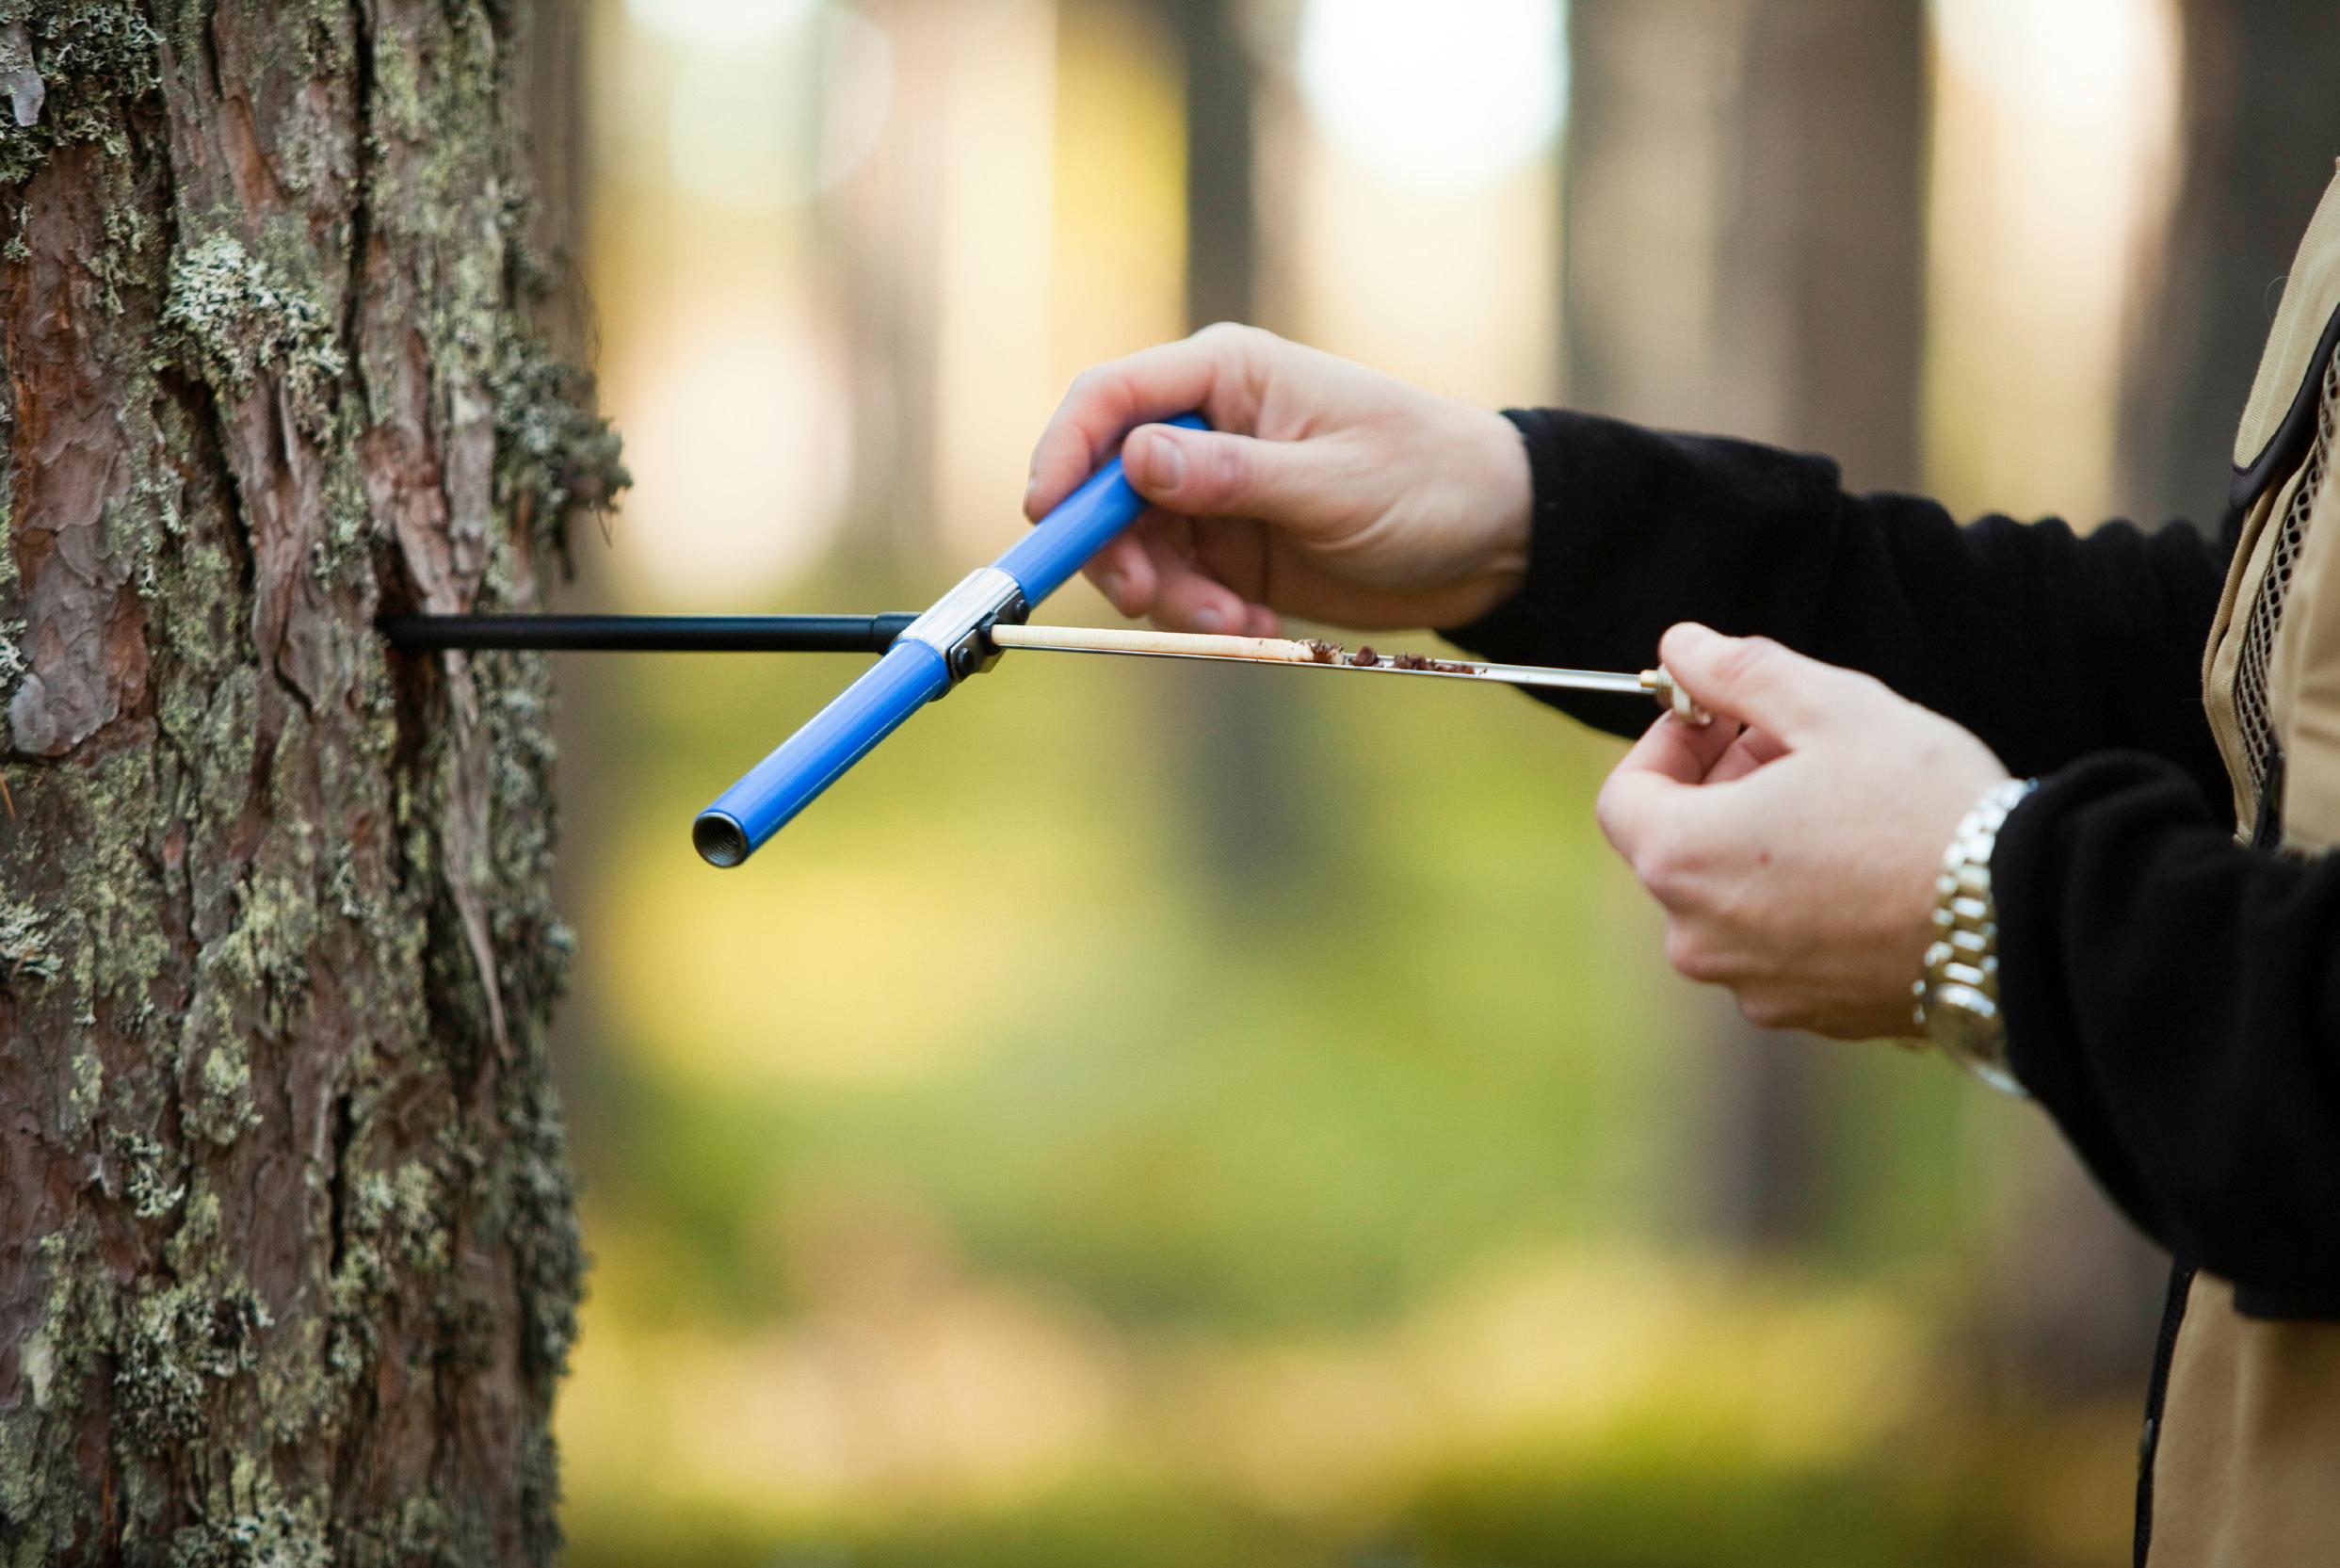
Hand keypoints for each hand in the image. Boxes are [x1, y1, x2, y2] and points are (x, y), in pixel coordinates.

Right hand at [1023, 324, 1531, 633]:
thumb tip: (1133, 460)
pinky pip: (1176, 587)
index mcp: (1226, 376)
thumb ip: (1232, 475)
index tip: (1047, 517)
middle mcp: (1205, 426)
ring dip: (1168, 596)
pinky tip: (1256, 621)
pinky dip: (1200, 613)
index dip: (1064, 453)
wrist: (1493, 539)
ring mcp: (1212, 491)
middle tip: (1149, 601)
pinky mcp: (1227, 547)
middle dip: (1116, 550)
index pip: (1110, 399)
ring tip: (1234, 620)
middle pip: (1104, 485)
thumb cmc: (1428, 480)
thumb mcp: (1332, 483)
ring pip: (1135, 548)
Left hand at [1594, 624, 2010, 1039]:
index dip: (1667, 745)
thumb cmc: (1922, 805)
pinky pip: (1781, 944)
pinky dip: (1801, 900)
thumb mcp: (1830, 705)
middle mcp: (1700, 939)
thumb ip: (1739, 671)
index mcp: (1682, 861)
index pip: (1625, 798)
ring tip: (1841, 801)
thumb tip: (1680, 645)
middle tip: (1795, 743)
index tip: (1722, 716)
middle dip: (1722, 787)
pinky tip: (1868, 867)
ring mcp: (1755, 988)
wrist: (2024, 919)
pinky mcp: (1813, 1016)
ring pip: (1731, 899)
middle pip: (1678, 848)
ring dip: (1762, 844)